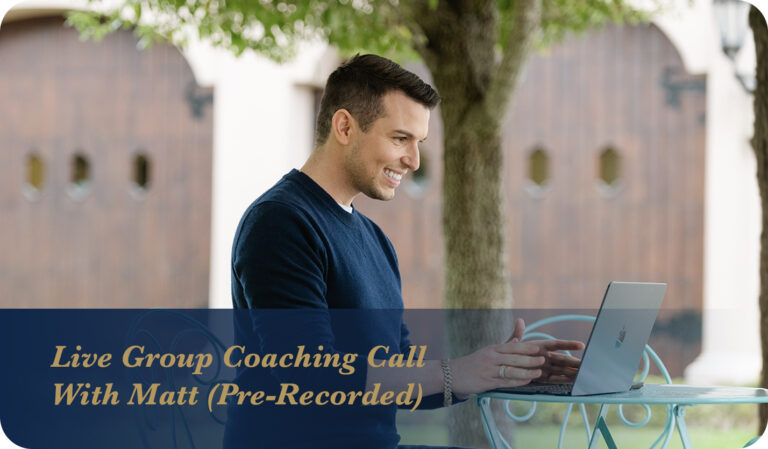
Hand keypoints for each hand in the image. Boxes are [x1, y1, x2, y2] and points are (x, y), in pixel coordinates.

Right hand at [450, 318, 583, 394]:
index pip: (511, 347)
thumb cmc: (477, 361)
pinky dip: (517, 382)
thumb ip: (509, 340)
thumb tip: (521, 322)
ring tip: (538, 372)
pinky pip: (505, 382)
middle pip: (512, 358)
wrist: (454, 374)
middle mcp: (490, 358)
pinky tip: (527, 381)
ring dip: (525, 372)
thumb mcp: (491, 350)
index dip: (525, 348)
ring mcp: (488, 371)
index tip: (537, 349)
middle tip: (543, 360)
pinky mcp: (487, 383)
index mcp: (493, 349)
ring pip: (510, 371)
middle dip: (529, 360)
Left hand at [508, 317, 582, 382]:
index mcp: (540, 346)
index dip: (569, 344)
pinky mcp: (542, 377)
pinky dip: (563, 379)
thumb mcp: (511, 344)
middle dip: (574, 362)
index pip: (557, 344)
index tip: (581, 345)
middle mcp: (545, 356)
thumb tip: (519, 320)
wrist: (503, 365)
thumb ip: (517, 334)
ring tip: (583, 374)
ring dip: (571, 371)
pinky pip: (554, 378)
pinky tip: (573, 381)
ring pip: (561, 369)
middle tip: (587, 364)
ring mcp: (545, 367)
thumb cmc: (509, 352)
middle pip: (562, 359)